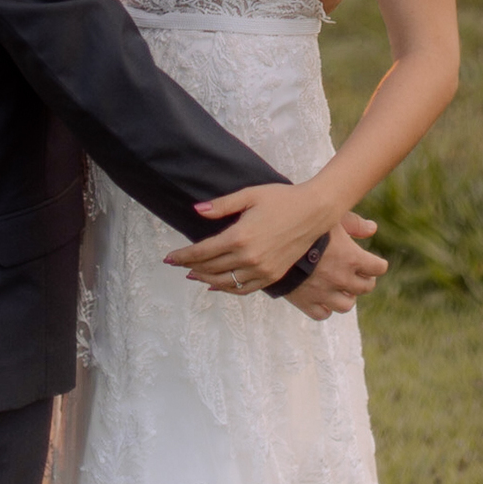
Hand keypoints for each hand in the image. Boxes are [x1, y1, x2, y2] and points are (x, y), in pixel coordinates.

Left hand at [163, 181, 331, 293]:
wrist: (314, 211)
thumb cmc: (281, 198)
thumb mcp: (249, 195)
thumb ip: (222, 205)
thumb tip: (197, 210)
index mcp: (240, 236)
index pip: (202, 252)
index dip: (183, 256)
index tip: (169, 258)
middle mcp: (249, 257)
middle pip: (211, 268)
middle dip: (191, 267)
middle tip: (177, 264)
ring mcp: (262, 269)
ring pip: (225, 281)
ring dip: (206, 279)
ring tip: (193, 275)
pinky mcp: (272, 275)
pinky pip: (244, 288)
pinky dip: (227, 288)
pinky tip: (217, 285)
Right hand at [285, 217, 387, 321]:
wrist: (272, 240)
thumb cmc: (303, 223)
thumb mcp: (329, 217)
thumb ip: (353, 223)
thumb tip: (374, 228)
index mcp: (351, 258)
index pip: (378, 268)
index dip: (377, 264)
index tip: (374, 262)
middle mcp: (341, 279)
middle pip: (365, 287)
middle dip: (364, 280)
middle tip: (357, 273)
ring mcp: (324, 293)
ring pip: (346, 305)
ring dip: (347, 297)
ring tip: (341, 287)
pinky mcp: (305, 302)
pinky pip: (322, 314)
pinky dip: (325, 308)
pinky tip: (322, 297)